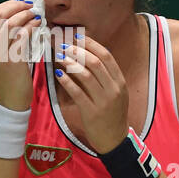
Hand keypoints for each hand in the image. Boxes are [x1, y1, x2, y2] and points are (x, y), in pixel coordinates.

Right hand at [0, 0, 44, 109]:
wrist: (8, 102)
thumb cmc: (6, 80)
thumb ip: (3, 40)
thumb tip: (18, 19)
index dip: (6, 6)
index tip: (20, 3)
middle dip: (16, 7)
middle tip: (30, 6)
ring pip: (11, 23)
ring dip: (25, 15)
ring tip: (36, 14)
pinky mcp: (12, 60)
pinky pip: (22, 36)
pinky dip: (31, 27)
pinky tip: (38, 26)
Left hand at [53, 35, 129, 153]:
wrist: (114, 139)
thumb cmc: (112, 114)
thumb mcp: (115, 93)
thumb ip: (105, 77)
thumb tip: (87, 56)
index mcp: (120, 82)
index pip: (106, 56)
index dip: (90, 44)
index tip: (76, 37)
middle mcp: (114, 89)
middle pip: (95, 62)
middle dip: (77, 51)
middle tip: (63, 45)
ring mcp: (104, 101)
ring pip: (85, 75)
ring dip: (70, 63)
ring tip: (59, 57)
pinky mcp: (92, 112)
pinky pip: (77, 92)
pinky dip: (66, 81)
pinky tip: (58, 74)